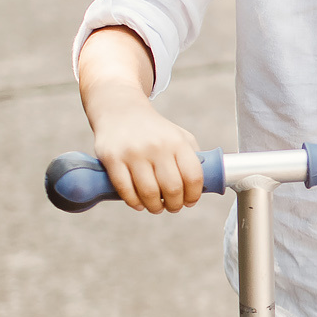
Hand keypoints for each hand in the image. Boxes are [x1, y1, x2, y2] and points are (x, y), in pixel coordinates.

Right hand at [80, 27, 202, 212]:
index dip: (194, 195)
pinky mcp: (112, 158)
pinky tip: (139, 203)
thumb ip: (193, 157)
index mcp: (177, 142)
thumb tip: (204, 185)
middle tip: (172, 207)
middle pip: (172, 189)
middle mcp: (157, 147)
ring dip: (154, 207)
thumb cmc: (153, 129)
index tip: (190, 202)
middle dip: (175, 205)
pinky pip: (125, 189)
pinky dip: (134, 202)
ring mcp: (133, 153)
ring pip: (148, 193)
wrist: (119, 109)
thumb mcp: (179, 136)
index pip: (193, 177)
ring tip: (156, 207)